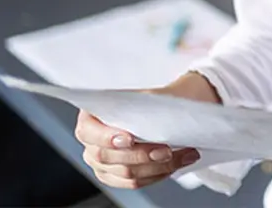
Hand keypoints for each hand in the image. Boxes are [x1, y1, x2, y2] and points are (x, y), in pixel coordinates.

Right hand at [75, 74, 219, 189]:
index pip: (88, 131)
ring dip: (157, 166)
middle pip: (107, 157)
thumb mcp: (149, 90)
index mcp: (91, 115)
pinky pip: (134, 182)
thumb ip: (145, 98)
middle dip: (141, 155)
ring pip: (125, 172)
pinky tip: (174, 164)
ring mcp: (102, 160)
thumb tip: (153, 103)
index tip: (130, 139)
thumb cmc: (154, 94)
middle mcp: (92, 139)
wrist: (165, 104)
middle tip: (167, 150)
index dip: (107, 138)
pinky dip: (157, 174)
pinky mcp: (116, 174)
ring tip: (182, 155)